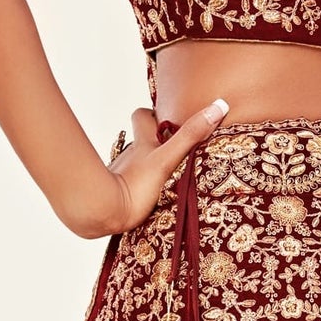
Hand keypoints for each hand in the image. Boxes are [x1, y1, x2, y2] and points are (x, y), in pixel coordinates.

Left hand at [101, 99, 228, 231]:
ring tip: (169, 177)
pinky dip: (140, 189)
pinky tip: (152, 198)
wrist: (103, 213)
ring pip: (136, 165)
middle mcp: (130, 157)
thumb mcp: (167, 158)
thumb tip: (217, 107)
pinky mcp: (119, 197)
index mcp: (141, 144)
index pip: (142, 116)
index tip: (169, 118)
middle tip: (174, 149)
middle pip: (140, 141)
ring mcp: (122, 176)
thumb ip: (190, 136)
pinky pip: (131, 188)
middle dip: (154, 142)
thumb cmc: (133, 186)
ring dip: (149, 168)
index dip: (152, 114)